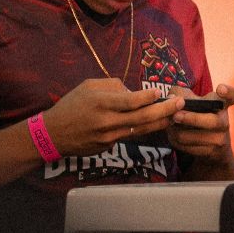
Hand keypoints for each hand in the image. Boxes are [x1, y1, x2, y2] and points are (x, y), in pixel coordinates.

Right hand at [40, 79, 182, 156]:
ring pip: (141, 130)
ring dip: (160, 122)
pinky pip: (129, 136)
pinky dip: (143, 129)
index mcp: (100, 103)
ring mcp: (108, 137)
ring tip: (176, 115)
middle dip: (164, 110)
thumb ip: (113, 86)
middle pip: (142, 118)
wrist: (53, 135)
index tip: (161, 92)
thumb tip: (134, 91)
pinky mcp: (108, 147)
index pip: (130, 101)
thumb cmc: (71, 105)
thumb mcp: (88, 87)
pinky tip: (155, 123)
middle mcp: (106, 121)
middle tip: (180, 104)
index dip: (148, 97)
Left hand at [167, 83, 233, 159]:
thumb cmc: (197, 115)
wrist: (209, 145)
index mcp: (222, 104)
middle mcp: (225, 121)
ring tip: (169, 126)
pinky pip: (188, 147)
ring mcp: (220, 138)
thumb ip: (180, 94)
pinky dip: (176, 141)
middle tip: (175, 115)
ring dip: (176, 131)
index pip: (233, 96)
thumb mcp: (192, 101)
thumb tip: (171, 98)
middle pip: (213, 122)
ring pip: (194, 136)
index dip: (228, 92)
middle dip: (192, 119)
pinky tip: (173, 135)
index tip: (220, 88)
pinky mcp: (212, 152)